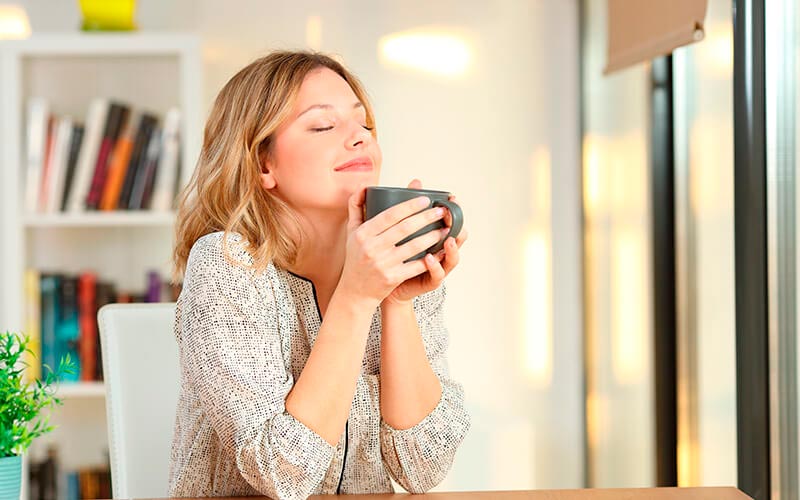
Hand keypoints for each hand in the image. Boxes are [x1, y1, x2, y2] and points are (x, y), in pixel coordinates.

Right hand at [336, 183, 453, 305]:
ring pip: (413, 246)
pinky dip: (431, 258)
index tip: (426, 199)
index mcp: (363, 233)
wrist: (355, 290)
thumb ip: (356, 207)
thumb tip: (363, 186)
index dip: (410, 206)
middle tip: (442, 211)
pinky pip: (416, 266)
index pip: (390, 215)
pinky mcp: (392, 278)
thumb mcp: (351, 232)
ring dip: (433, 236)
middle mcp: (371, 248)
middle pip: (405, 228)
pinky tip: (442, 251)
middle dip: (427, 218)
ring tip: (446, 229)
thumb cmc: (356, 257)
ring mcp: (382, 264)